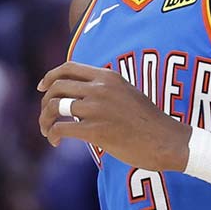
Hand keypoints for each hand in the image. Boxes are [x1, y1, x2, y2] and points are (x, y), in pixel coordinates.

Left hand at [37, 61, 191, 171]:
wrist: (168, 141)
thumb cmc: (149, 122)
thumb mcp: (128, 93)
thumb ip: (106, 90)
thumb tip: (82, 97)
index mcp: (108, 76)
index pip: (68, 67)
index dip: (50, 77)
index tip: (42, 88)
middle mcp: (100, 89)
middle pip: (57, 87)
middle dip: (45, 103)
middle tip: (46, 117)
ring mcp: (97, 109)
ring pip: (55, 107)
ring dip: (45, 120)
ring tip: (48, 131)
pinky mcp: (96, 130)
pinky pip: (61, 128)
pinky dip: (53, 134)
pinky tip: (55, 142)